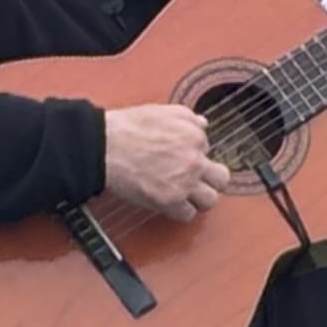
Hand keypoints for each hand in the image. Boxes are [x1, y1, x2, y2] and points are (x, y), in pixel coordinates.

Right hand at [103, 103, 225, 223]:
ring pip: (210, 200)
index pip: (208, 149)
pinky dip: (181, 211)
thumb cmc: (128, 128)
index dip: (195, 153)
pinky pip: (188, 214)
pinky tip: (172, 203)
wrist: (105, 148)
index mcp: (195, 137)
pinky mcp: (169, 202)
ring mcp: (184, 184)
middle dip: (211, 179)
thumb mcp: (163, 111)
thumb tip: (203, 124)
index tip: (182, 156)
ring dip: (200, 198)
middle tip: (199, 180)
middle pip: (221, 178)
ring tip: (187, 195)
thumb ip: (188, 118)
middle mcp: (194, 161)